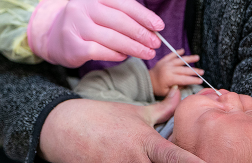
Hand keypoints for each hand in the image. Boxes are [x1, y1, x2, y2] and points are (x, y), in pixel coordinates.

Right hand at [28, 0, 162, 67]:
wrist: (54, 34)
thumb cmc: (86, 21)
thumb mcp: (102, 9)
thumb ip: (123, 14)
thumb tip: (153, 29)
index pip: (125, 4)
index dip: (145, 16)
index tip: (160, 27)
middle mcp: (82, 6)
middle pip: (120, 21)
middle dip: (142, 34)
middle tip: (155, 44)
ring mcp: (74, 25)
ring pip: (112, 38)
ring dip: (134, 47)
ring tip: (147, 53)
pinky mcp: (72, 45)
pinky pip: (100, 51)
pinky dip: (116, 55)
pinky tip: (125, 56)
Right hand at [39, 87, 205, 162]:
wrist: (64, 127)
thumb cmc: (103, 117)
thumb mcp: (136, 111)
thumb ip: (163, 109)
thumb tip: (181, 95)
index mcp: (146, 143)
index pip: (175, 158)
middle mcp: (135, 161)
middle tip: (187, 160)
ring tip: (143, 156)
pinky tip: (127, 160)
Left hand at [149, 49, 203, 95]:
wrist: (147, 80)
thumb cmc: (157, 88)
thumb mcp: (166, 93)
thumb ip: (176, 90)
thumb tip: (185, 86)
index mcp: (170, 78)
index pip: (184, 79)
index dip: (193, 80)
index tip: (200, 80)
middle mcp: (169, 69)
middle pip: (184, 70)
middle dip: (194, 71)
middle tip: (202, 72)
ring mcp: (166, 63)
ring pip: (180, 60)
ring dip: (189, 58)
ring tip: (197, 57)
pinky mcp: (164, 60)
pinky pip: (171, 55)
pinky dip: (177, 52)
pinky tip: (183, 50)